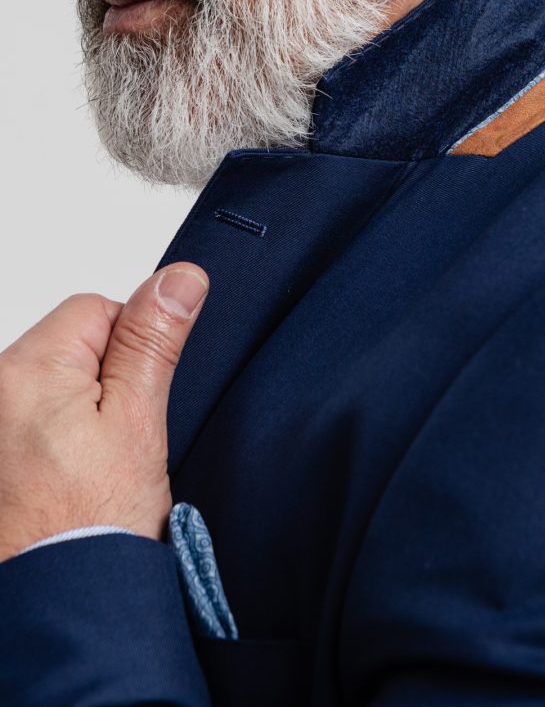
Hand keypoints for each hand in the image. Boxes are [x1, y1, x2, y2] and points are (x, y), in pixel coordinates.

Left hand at [0, 263, 208, 562]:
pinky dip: (47, 439)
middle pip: (66, 346)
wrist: (60, 606)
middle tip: (111, 442)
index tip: (133, 405)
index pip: (97, 309)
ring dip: (72, 412)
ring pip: (48, 385)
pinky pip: (25, 418)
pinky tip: (60, 479)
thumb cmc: (95, 524)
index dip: (132, 351)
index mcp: (25, 368)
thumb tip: (179, 277)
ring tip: (84, 468)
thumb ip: (153, 341)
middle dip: (99, 381)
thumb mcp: (139, 421)